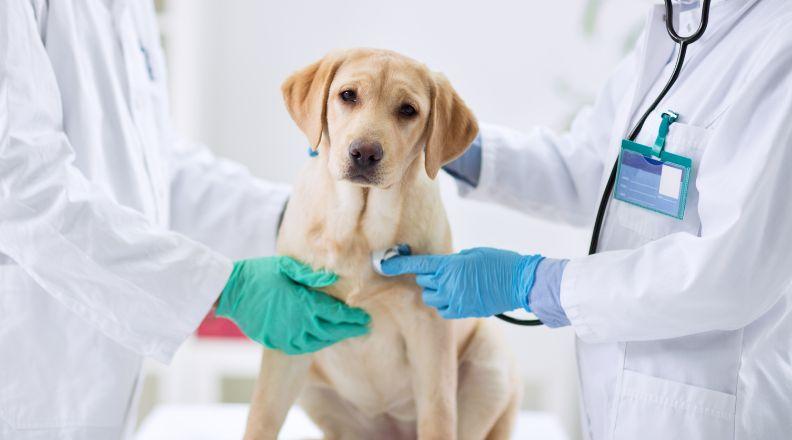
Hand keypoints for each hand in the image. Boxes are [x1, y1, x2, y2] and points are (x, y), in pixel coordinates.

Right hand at [216, 256, 369, 353]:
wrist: (231, 291)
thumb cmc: (259, 274)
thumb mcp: (286, 267)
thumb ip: (311, 276)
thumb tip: (334, 278)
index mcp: (304, 303)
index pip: (336, 314)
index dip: (353, 318)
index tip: (365, 318)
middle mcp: (298, 323)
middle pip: (332, 330)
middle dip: (349, 329)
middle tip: (364, 328)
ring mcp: (287, 335)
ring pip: (318, 341)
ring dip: (334, 337)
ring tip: (346, 333)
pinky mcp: (276, 341)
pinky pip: (302, 347)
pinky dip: (316, 344)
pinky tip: (322, 339)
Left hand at [381, 248, 543, 318]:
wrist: (520, 283)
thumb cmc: (499, 262)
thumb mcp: (473, 254)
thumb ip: (453, 262)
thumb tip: (441, 269)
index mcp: (451, 266)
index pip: (418, 265)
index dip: (398, 264)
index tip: (383, 264)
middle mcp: (449, 284)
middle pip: (424, 282)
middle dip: (428, 276)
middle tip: (444, 272)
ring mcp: (456, 300)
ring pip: (431, 298)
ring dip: (435, 291)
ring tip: (452, 285)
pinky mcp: (464, 312)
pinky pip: (443, 310)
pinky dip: (445, 304)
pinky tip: (457, 296)